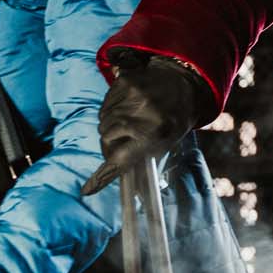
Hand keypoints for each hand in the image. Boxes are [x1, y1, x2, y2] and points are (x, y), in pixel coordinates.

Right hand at [84, 55, 206, 195]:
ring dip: (111, 126)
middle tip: (124, 141)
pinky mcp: (123, 82)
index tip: (87, 190)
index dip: (103, 177)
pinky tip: (128, 108)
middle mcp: (140, 113)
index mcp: (153, 132)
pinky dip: (112, 110)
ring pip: (103, 121)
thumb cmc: (175, 119)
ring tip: (130, 122)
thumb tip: (127, 184)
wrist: (185, 84)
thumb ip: (141, 159)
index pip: (120, 159)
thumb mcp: (165, 143)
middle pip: (106, 137)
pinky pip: (105, 105)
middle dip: (111, 143)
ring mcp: (130, 95)